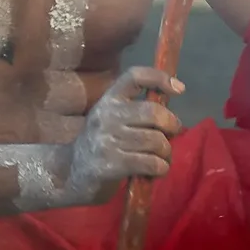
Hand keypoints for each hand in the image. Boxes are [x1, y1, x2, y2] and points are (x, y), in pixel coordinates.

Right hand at [63, 66, 183, 203]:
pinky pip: (151, 163)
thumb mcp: (110, 119)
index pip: (135, 76)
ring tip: (161, 158)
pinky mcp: (111, 164)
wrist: (70, 173)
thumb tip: (171, 114)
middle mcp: (106, 115)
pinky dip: (161, 168)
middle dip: (172, 125)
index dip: (159, 77)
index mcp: (108, 99)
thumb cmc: (100, 144)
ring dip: (166, 152)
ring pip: (156, 141)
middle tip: (171, 135)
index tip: (179, 88)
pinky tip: (155, 170)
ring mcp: (107, 140)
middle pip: (154, 112)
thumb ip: (135, 111)